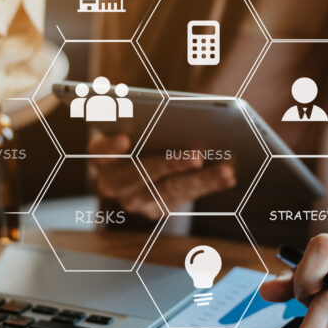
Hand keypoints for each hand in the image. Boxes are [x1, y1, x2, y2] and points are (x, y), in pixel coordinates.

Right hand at [89, 133, 235, 218]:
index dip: (111, 147)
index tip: (125, 139)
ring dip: (200, 180)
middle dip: (172, 164)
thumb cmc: (137, 132)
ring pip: (168, 191)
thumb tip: (174, 116)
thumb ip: (142, 119)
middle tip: (197, 155)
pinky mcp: (155, 210)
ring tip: (225, 170)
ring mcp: (133, 201)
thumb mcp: (132, 123)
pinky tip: (227, 176)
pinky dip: (208, 185)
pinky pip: (184, 198)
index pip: (100, 152)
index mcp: (100, 157)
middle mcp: (112, 183)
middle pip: (142, 174)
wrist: (135, 163)